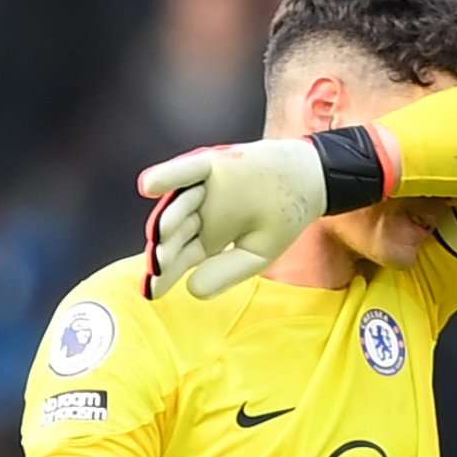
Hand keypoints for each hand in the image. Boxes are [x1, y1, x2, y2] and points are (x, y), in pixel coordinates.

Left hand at [137, 138, 326, 299]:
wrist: (307, 182)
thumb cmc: (280, 220)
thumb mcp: (257, 255)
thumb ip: (227, 272)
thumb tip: (192, 289)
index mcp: (206, 239)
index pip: (181, 258)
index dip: (166, 274)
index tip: (152, 292)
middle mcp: (197, 213)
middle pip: (175, 232)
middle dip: (166, 249)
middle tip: (158, 265)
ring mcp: (201, 188)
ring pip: (179, 203)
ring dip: (168, 218)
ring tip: (160, 234)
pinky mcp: (209, 164)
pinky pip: (186, 170)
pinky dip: (168, 176)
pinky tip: (149, 186)